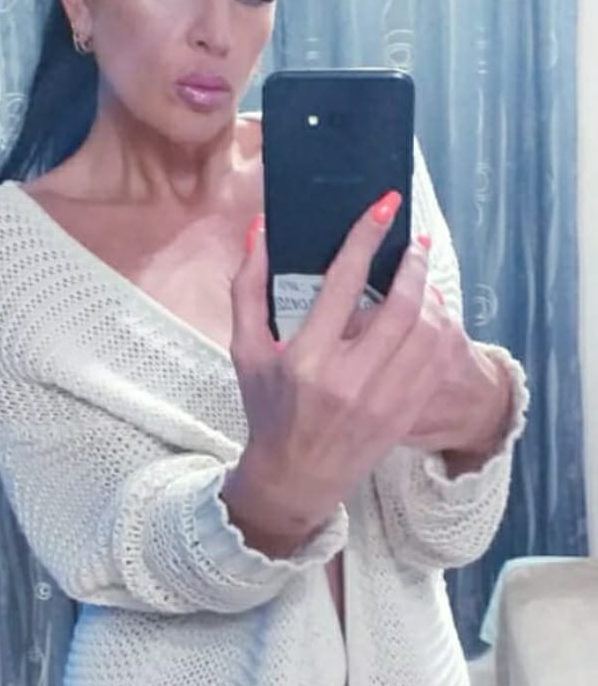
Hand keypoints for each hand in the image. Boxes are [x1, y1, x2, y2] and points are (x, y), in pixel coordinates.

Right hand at [223, 192, 449, 541]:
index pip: (343, 283)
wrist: (295, 479)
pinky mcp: (404, 415)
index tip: (384, 206)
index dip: (366, 237)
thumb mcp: (245, 351)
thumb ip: (248, 288)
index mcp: (306, 359)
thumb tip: (260, 231)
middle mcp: (348, 380)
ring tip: (422, 272)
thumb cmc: (267, 410)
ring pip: (426, 332)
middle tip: (414, 241)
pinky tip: (430, 313)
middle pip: (400, 306)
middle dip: (413, 264)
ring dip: (430, 293)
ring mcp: (382, 400)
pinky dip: (438, 329)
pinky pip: (435, 361)